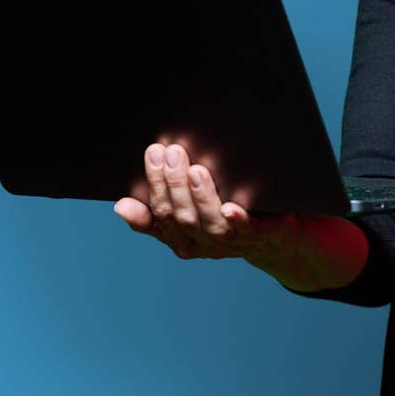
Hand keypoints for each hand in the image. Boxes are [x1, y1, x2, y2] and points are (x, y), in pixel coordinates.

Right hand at [113, 141, 301, 263]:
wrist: (274, 237)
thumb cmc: (223, 219)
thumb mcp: (186, 217)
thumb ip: (153, 215)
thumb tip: (121, 206)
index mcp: (181, 239)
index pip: (161, 213)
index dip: (156, 184)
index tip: (154, 153)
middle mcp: (204, 244)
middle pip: (183, 216)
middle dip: (175, 183)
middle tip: (173, 151)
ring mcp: (231, 242)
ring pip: (210, 223)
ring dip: (201, 196)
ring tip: (196, 169)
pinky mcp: (259, 235)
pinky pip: (247, 230)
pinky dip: (237, 220)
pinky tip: (231, 208)